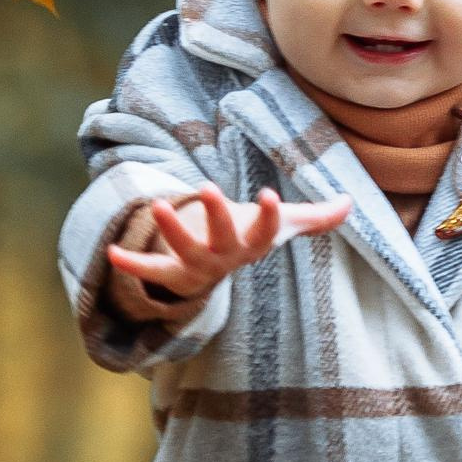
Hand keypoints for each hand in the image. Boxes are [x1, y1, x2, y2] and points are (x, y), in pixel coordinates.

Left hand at [107, 182, 350, 321]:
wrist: (216, 273)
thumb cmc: (250, 238)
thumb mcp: (280, 226)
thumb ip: (314, 217)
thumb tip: (350, 204)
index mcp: (251, 244)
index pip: (264, 231)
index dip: (266, 215)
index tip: (267, 194)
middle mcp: (225, 257)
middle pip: (223, 240)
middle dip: (216, 216)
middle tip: (209, 188)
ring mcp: (197, 266)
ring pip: (185, 252)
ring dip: (171, 230)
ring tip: (157, 205)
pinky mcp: (170, 271)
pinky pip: (151, 270)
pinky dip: (131, 264)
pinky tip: (111, 251)